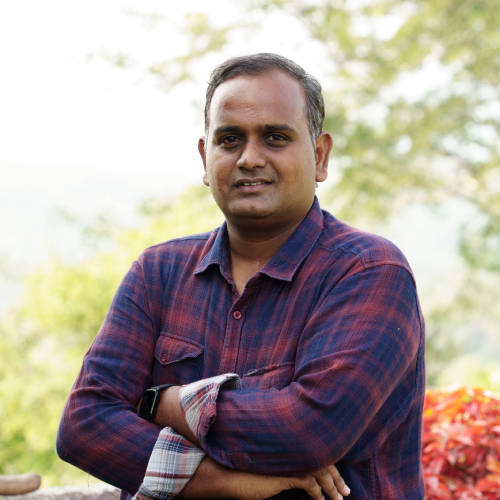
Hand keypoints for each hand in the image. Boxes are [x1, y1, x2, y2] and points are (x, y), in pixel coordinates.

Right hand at [178, 457, 348, 499]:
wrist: (231, 473)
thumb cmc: (249, 470)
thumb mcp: (271, 466)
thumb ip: (287, 464)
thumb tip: (302, 473)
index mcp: (291, 446)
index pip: (317, 452)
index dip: (331, 465)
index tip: (339, 478)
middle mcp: (294, 450)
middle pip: (324, 460)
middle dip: (337, 478)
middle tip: (346, 492)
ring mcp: (291, 460)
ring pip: (321, 472)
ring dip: (332, 487)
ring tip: (339, 498)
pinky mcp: (286, 473)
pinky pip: (310, 483)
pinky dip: (317, 493)